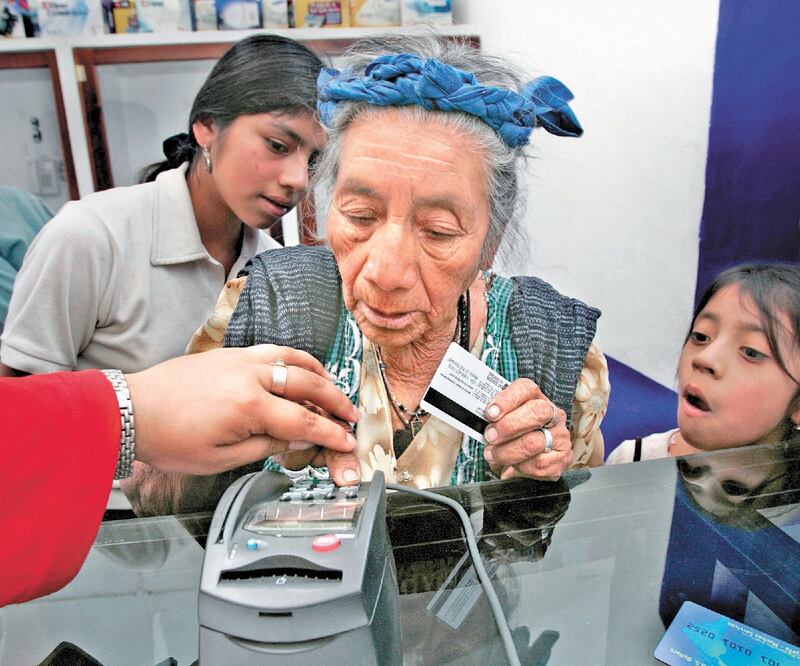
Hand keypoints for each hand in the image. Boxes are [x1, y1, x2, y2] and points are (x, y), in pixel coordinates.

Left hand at [125, 345, 359, 475]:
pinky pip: (274, 349)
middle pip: (308, 385)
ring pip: (294, 359)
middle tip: (352, 415)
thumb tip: (298, 442)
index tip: (348, 441)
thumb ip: (265, 448)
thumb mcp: (220, 459)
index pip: (304, 421)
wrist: (132, 410)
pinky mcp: (231, 353)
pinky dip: (295, 358)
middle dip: (336, 401)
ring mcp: (241, 359)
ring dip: (320, 373)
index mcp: (250, 407)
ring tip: (334, 387)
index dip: (331, 434)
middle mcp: (251, 376)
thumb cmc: (170, 440)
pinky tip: (300, 369)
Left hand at [482, 378, 571, 480]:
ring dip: (507, 451)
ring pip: (534, 442)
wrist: (528, 462)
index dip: (507, 400)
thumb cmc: (512, 437)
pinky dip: (519, 467)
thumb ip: (495, 417)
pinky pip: (538, 464)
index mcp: (536, 398)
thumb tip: (476, 418)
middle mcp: (552, 414)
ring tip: (493, 455)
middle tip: (490, 436)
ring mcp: (560, 436)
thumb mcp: (502, 422)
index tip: (490, 413)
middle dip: (509, 426)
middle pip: (536, 412)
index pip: (526, 389)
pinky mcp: (562, 458)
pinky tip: (512, 465)